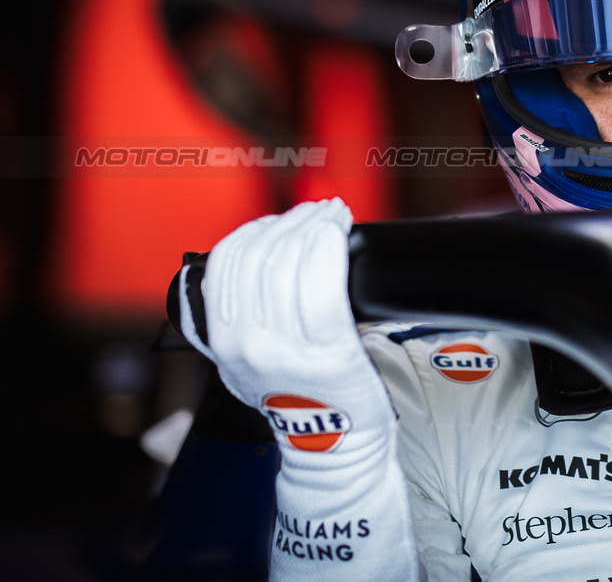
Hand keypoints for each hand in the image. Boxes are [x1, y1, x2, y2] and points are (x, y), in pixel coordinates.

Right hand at [179, 198, 393, 458]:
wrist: (333, 451)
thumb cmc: (302, 397)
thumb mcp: (247, 363)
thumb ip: (237, 320)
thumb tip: (252, 262)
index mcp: (221, 342)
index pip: (225, 263)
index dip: (256, 230)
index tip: (283, 221)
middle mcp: (245, 346)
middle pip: (260, 258)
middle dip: (292, 222)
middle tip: (319, 212)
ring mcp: (285, 352)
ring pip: (290, 266)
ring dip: (314, 228)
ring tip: (333, 217)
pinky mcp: (328, 355)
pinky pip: (321, 289)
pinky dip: (328, 252)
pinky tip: (338, 236)